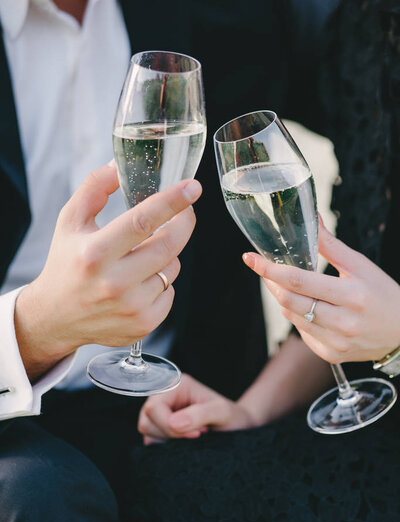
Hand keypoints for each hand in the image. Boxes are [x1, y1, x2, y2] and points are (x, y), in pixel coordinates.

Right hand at [15, 163, 200, 379]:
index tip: (193, 188)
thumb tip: (118, 166)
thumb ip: (93, 189)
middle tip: (184, 212)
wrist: (55, 317)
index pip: (142, 222)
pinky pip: (170, 293)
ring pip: (171, 268)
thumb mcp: (70, 222)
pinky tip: (140, 282)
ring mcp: (131, 308)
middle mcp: (114, 284)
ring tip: (142, 256)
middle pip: (168, 246)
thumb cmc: (66, 264)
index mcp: (94, 254)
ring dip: (167, 255)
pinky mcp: (143, 325)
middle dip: (182, 224)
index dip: (172, 202)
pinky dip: (162, 282)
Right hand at [138, 374, 254, 444]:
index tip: (196, 433)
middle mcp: (164, 396)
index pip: (154, 408)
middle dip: (171, 434)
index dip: (169, 426)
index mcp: (176, 385)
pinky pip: (152, 440)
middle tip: (198, 433)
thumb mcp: (222, 412)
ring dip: (170, 440)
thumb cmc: (232, 415)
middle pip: (146, 420)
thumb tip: (174, 423)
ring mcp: (161, 412)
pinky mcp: (161, 427)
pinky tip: (187, 440)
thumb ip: (200, 414)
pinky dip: (168, 446)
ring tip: (194, 434)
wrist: (237, 425)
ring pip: (147, 431)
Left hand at [243, 216, 399, 363]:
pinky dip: (299, 317)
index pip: (298, 280)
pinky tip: (310, 309)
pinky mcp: (331, 355)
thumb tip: (312, 220)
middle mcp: (343, 323)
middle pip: (289, 301)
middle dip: (272, 283)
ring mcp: (336, 342)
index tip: (250, 258)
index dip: (269, 269)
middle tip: (267, 270)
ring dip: (284, 298)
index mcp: (352, 295)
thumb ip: (331, 246)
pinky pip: (302, 333)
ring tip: (291, 286)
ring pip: (292, 317)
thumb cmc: (384, 294)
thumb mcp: (362, 266)